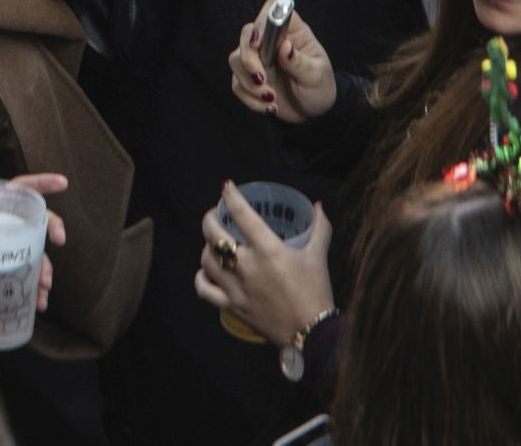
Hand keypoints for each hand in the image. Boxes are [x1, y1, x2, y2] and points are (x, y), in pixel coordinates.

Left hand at [0, 173, 68, 312]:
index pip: (16, 190)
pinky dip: (35, 289)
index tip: (62, 183)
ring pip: (33, 251)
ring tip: (43, 289)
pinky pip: (26, 275)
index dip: (40, 184)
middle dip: (51, 227)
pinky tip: (37, 303)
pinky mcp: (3, 270)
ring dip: (44, 269)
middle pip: (32, 219)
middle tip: (59, 242)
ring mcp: (2, 248)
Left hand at [194, 181, 334, 345]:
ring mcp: (236, 287)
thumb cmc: (316, 292)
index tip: (226, 187)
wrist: (312, 333)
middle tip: (216, 215)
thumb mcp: (318, 256)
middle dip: (210, 218)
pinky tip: (207, 270)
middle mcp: (247, 266)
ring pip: (206, 258)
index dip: (231, 196)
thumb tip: (318, 206)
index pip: (242, 214)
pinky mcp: (231, 305)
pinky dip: (201, 277)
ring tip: (215, 242)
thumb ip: (319, 228)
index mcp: (268, 250)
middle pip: (213, 234)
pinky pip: (204, 288)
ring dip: (207, 246)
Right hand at [229, 0, 335, 122]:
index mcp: (292, 32)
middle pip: (246, 34)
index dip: (262, 20)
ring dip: (249, 83)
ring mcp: (257, 59)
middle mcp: (271, 42)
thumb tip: (285, 46)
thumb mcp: (316, 76)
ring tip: (271, 98)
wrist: (313, 112)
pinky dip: (250, 99)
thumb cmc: (319, 87)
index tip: (259, 42)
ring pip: (236, 59)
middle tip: (262, 79)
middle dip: (248, 59)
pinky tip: (269, 107)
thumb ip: (299, 62)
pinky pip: (236, 83)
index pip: (272, 10)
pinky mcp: (248, 77)